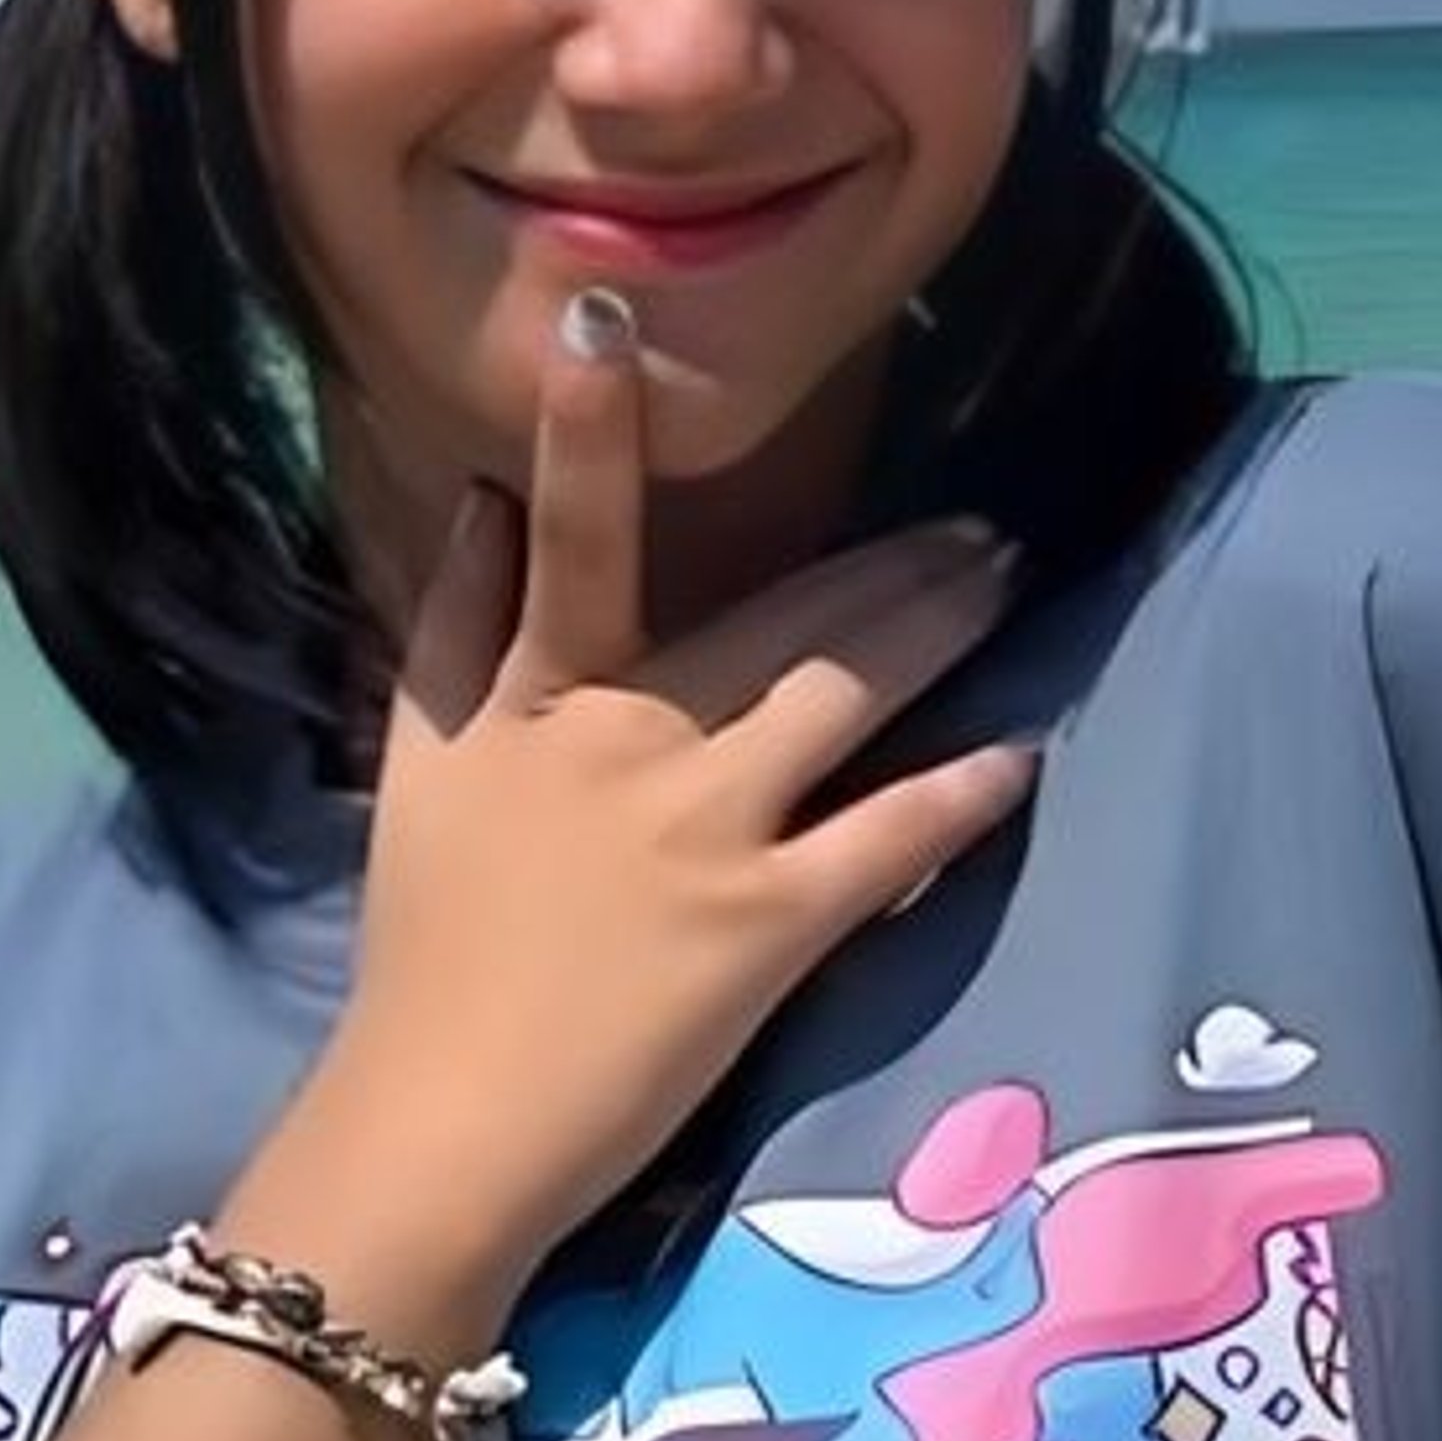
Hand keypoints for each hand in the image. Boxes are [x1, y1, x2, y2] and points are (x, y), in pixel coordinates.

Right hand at [325, 302, 1037, 1298]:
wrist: (443, 1124)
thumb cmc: (426, 954)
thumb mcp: (418, 774)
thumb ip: (452, 634)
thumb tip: (479, 504)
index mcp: (533, 701)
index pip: (564, 540)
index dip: (584, 429)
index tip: (610, 316)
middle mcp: (626, 741)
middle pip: (776, 618)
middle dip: (887, 560)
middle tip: (979, 520)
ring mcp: (703, 831)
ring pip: (844, 694)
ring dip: (937, 627)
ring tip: (1005, 578)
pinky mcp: (764, 928)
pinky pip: (887, 839)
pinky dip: (961, 794)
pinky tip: (1023, 756)